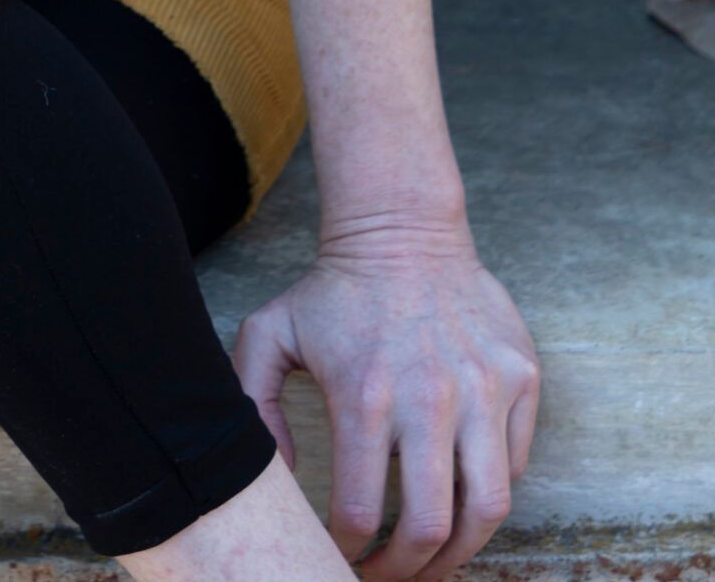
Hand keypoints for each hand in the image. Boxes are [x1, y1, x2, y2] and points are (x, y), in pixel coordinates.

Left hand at [232, 217, 541, 578]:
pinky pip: (514, 464)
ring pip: (487, 509)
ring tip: (435, 563)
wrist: (402, 228)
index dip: (349, 552)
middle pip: (430, 528)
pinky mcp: (521, 378)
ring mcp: (483, 390)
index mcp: (364, 397)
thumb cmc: (333, 290)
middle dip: (407, 571)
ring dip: (461, 553)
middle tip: (387, 577)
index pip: (362, 514)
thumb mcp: (269, 334)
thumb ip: (256, 406)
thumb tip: (279, 477)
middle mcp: (429, 399)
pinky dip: (491, 493)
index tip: (341, 558)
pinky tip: (460, 497)